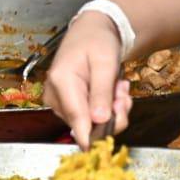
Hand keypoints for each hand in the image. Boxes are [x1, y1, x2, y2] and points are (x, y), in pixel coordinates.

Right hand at [42, 12, 132, 147]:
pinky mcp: (68, 107)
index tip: (103, 147)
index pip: (76, 119)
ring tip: (118, 86)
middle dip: (112, 113)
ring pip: (92, 123)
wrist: (91, 32)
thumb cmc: (97, 42)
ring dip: (113, 109)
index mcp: (61, 82)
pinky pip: (92, 118)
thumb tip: (99, 121)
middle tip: (123, 93)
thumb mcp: (105, 63)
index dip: (91, 137)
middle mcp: (55, 96)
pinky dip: (107, 108)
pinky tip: (112, 90)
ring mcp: (60, 103)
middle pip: (88, 124)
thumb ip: (102, 92)